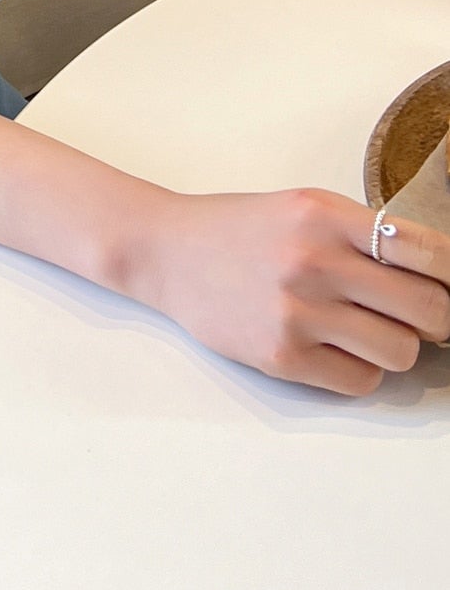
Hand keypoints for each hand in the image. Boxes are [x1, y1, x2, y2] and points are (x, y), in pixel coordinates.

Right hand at [144, 186, 449, 394]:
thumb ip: (363, 235)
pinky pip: (361, 380)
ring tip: (365, 329)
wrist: (167, 251)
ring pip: (401, 351)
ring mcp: (297, 312)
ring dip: (395, 345)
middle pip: (428, 310)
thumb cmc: (242, 229)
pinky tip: (331, 346)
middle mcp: (314, 262)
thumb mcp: (304, 208)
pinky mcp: (282, 356)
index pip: (429, 252)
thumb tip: (437, 280)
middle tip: (419, 316)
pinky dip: (358, 368)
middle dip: (435, 319)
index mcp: (325, 216)